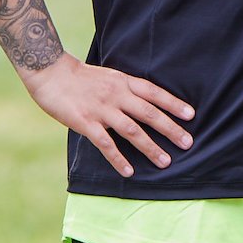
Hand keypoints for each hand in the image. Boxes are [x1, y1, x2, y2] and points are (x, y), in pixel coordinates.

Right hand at [21, 52, 194, 177]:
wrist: (51, 72)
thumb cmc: (80, 76)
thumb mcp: (109, 76)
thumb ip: (125, 89)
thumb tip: (143, 103)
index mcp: (124, 82)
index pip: (154, 93)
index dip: (173, 103)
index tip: (191, 115)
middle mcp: (117, 95)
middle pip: (149, 113)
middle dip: (170, 129)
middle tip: (188, 142)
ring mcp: (102, 109)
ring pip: (132, 130)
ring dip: (150, 147)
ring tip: (165, 162)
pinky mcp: (85, 122)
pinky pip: (105, 143)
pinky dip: (118, 158)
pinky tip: (129, 171)